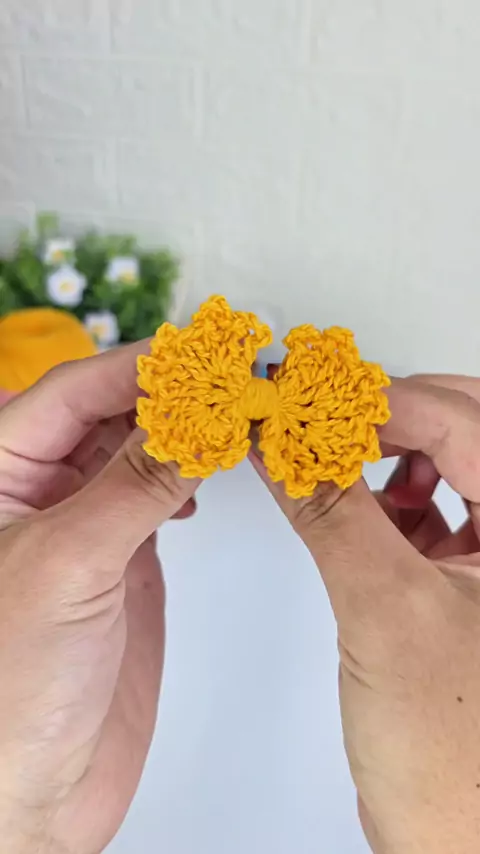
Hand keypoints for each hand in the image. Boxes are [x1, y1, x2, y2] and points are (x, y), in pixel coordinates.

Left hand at [0, 346, 198, 853]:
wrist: (35, 787)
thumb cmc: (11, 686)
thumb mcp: (70, 564)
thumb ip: (134, 485)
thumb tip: (195, 418)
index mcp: (0, 472)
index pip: (77, 390)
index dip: (144, 367)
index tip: (208, 355)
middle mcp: (40, 488)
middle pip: (113, 411)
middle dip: (174, 392)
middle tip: (237, 378)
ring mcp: (86, 521)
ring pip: (142, 448)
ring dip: (189, 428)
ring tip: (236, 415)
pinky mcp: (124, 556)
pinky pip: (161, 491)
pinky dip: (192, 472)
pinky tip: (211, 470)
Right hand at [251, 375, 479, 853]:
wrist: (461, 843)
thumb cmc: (458, 757)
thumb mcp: (385, 613)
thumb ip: (330, 512)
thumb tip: (281, 443)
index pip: (464, 421)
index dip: (384, 400)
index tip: (315, 398)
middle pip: (468, 427)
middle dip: (392, 411)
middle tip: (325, 411)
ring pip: (454, 462)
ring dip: (391, 447)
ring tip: (337, 450)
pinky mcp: (473, 581)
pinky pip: (437, 508)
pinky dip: (390, 493)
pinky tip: (357, 504)